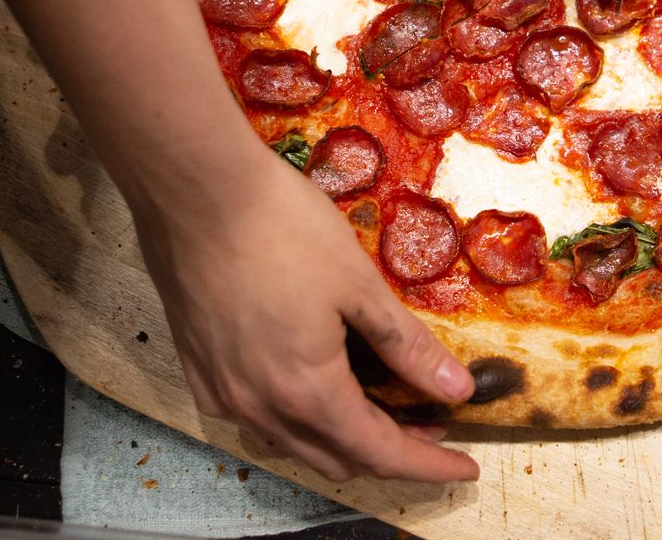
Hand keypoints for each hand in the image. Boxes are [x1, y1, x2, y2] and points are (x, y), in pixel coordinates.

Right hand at [130, 142, 478, 483]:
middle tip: (432, 422)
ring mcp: (221, 392)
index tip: (465, 469)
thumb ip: (407, 346)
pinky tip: (314, 383)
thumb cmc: (285, 229)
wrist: (196, 192)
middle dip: (389, 451)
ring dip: (341, 436)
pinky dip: (296, 417)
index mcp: (306, 392)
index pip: (380, 453)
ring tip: (380, 404)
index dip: (427, 465)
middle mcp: (258, 408)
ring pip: (292, 443)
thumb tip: (456, 390)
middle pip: (337, 456)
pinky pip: (255, 417)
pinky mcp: (199, 368)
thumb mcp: (360, 285)